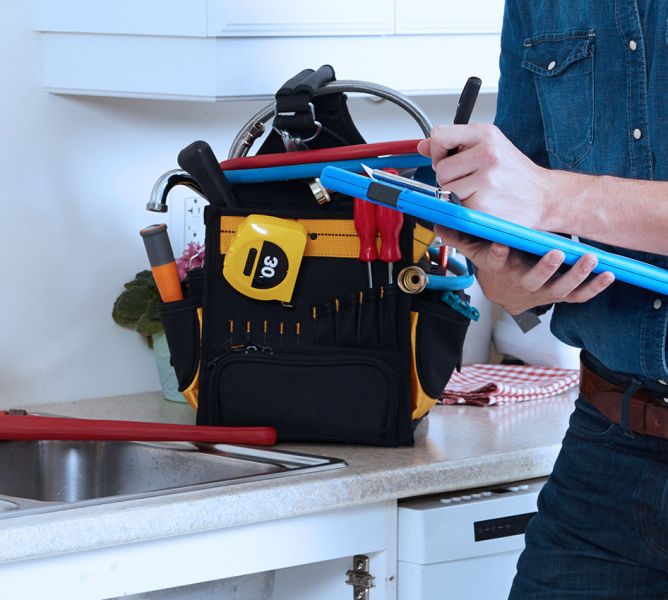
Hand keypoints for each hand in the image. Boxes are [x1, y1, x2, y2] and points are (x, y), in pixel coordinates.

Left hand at [418, 124, 558, 230]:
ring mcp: (487, 179)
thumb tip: (422, 146)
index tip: (447, 158)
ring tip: (479, 192)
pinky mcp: (484, 204)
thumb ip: (454, 144)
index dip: (437, 150)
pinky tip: (483, 204)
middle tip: (470, 181)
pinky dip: (465, 209)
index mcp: (486, 134)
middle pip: (440, 168)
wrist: (545, 198)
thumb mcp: (489, 147)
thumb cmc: (515, 174)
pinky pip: (456, 207)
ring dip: (456, 195)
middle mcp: (488, 153)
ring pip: (446, 189)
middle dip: (449, 178)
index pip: (439, 135)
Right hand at [437, 226, 614, 313]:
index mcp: (501, 269)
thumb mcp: (474, 252)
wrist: (507, 294)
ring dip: (576, 275)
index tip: (501, 245)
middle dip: (546, 268)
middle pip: (534, 279)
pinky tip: (607, 274)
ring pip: (560, 288)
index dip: (497, 254)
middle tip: (556, 252)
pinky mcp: (560, 295)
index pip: (495, 263)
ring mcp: (543, 290)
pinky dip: (594, 287)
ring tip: (589, 258)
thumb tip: (438, 221)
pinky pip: (578, 296)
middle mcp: (522, 282)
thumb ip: (459, 236)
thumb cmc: (496, 267)